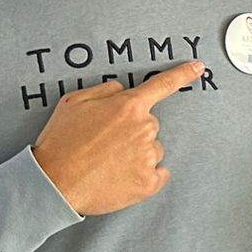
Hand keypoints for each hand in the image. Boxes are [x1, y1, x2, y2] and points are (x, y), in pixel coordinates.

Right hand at [32, 61, 202, 215]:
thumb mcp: (74, 103)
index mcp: (128, 106)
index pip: (162, 85)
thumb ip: (105, 91)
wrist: (52, 184)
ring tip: (106, 163)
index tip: (198, 67)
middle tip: (103, 145)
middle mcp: (144, 128)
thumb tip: (122, 91)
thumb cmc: (60, 143)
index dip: (182, 74)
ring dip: (135, 155)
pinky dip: (144, 176)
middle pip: (149, 126)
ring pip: (152, 150)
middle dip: (131, 132)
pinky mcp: (149, 182)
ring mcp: (148, 156)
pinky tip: (121, 178)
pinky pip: (158, 175)